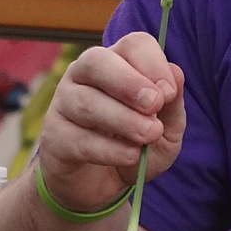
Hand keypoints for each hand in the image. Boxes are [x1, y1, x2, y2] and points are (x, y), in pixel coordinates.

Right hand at [37, 31, 184, 213]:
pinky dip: (107, 148)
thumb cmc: (135, 145)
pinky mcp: (54, 137)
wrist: (101, 185)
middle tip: (154, 104)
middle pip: (97, 60)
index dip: (152, 63)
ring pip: (86, 101)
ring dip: (123, 118)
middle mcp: (84, 75)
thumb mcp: (166, 130)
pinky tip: (130, 155)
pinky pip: (77, 137)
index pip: (132, 45)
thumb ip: (172, 105)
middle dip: (128, 82)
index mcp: (117, 62)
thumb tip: (176, 73)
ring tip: (149, 135)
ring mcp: (64, 103)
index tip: (169, 93)